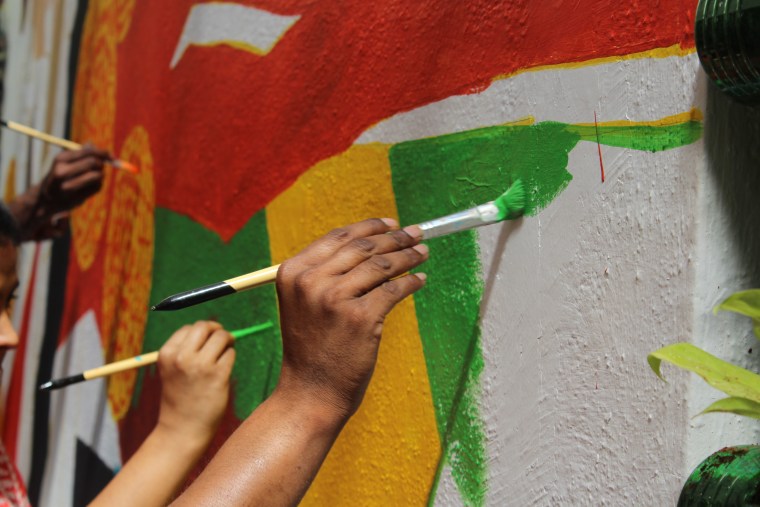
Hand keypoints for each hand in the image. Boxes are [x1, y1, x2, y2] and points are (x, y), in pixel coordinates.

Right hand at [7, 145, 109, 239]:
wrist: (46, 200)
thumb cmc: (60, 178)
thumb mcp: (65, 163)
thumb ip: (79, 154)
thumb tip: (92, 143)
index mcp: (60, 159)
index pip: (88, 152)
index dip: (103, 153)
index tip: (112, 156)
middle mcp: (62, 171)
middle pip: (94, 162)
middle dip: (102, 164)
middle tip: (102, 168)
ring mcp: (68, 186)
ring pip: (97, 175)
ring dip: (101, 175)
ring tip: (95, 177)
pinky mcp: (76, 198)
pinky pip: (97, 187)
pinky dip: (98, 185)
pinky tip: (90, 187)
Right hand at [157, 321, 234, 444]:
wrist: (182, 430)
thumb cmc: (181, 398)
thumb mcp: (174, 370)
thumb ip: (188, 350)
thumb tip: (217, 331)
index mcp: (167, 354)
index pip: (190, 328)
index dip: (203, 332)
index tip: (208, 340)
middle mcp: (182, 357)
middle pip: (206, 327)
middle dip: (217, 331)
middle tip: (223, 340)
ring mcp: (201, 366)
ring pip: (222, 338)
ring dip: (227, 344)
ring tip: (222, 358)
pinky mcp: (218, 376)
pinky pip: (231, 354)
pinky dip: (230, 358)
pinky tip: (223, 371)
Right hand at [275, 218, 427, 418]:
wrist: (309, 392)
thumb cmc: (312, 348)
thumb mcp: (306, 303)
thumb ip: (328, 274)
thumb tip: (375, 246)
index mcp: (293, 272)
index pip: (338, 237)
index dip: (369, 227)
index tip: (392, 224)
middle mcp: (311, 280)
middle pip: (363, 247)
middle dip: (395, 238)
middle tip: (417, 234)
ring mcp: (335, 298)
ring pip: (381, 265)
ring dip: (408, 256)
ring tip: (423, 253)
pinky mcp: (360, 318)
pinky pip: (394, 290)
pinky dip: (412, 282)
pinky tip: (420, 280)